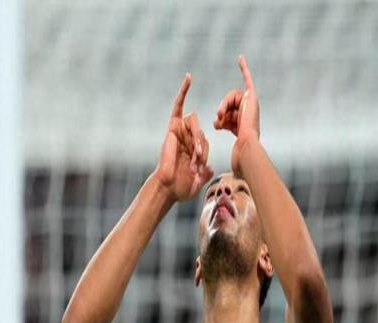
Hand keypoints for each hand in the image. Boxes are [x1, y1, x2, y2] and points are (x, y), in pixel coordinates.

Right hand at [155, 73, 213, 201]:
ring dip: (196, 141)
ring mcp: (179, 132)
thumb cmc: (181, 188)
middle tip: (197, 162)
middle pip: (201, 133)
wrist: (169, 187)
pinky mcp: (172, 126)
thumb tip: (208, 168)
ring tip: (194, 155)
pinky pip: (178, 106)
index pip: (204, 142)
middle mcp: (186, 139)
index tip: (199, 169)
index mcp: (192, 149)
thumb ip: (204, 174)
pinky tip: (188, 78)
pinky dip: (183, 92)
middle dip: (201, 148)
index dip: (203, 154)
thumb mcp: (197, 182)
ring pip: (195, 126)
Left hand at [213, 55, 259, 173]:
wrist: (247, 148)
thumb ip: (228, 139)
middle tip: (218, 120)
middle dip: (221, 112)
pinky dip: (244, 69)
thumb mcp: (231, 147)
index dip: (223, 115)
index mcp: (243, 126)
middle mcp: (248, 114)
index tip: (218, 118)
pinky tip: (240, 58)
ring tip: (221, 116)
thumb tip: (225, 145)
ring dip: (223, 107)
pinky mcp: (251, 97)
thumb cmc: (241, 155)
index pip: (230, 116)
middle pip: (228, 106)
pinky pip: (247, 79)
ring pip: (230, 98)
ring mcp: (251, 105)